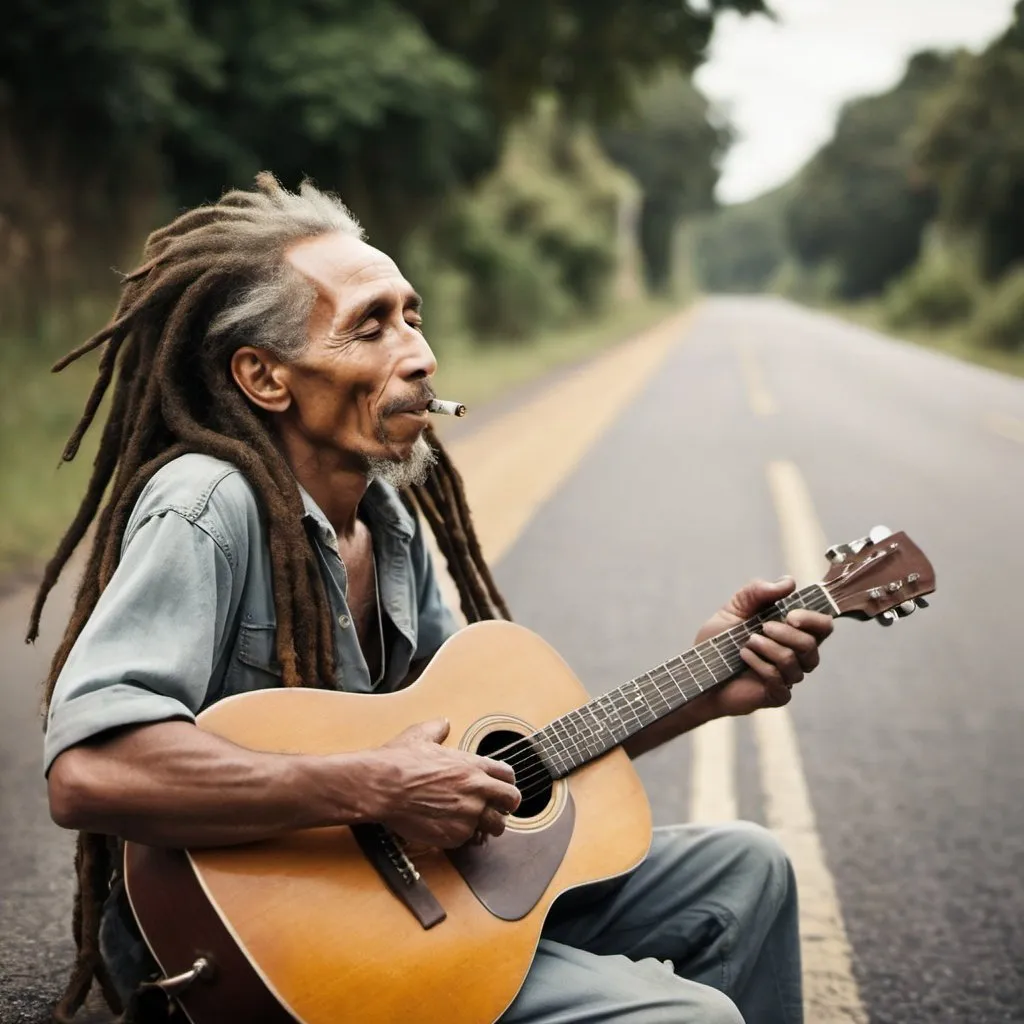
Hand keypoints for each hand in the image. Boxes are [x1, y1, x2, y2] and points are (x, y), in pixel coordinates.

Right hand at [363, 719, 520, 848]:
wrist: (384, 787)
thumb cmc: (400, 761)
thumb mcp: (420, 735)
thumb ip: (437, 729)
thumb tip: (443, 723)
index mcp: (472, 765)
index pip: (507, 775)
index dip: (506, 782)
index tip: (500, 787)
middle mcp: (476, 789)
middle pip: (512, 801)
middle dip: (506, 805)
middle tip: (497, 808)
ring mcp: (468, 814)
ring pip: (496, 826)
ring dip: (488, 826)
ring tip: (477, 824)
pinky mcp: (455, 835)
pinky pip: (471, 840)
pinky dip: (466, 838)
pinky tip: (455, 831)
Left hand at [696, 577, 833, 716]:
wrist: (699, 668)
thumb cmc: (720, 638)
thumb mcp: (736, 607)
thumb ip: (758, 591)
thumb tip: (789, 582)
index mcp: (794, 632)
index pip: (823, 626)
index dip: (813, 619)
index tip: (790, 614)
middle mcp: (797, 655)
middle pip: (812, 644)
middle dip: (785, 633)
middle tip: (762, 627)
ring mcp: (788, 677)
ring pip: (793, 662)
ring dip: (767, 648)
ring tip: (747, 641)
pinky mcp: (777, 695)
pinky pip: (778, 680)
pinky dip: (758, 664)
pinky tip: (743, 656)